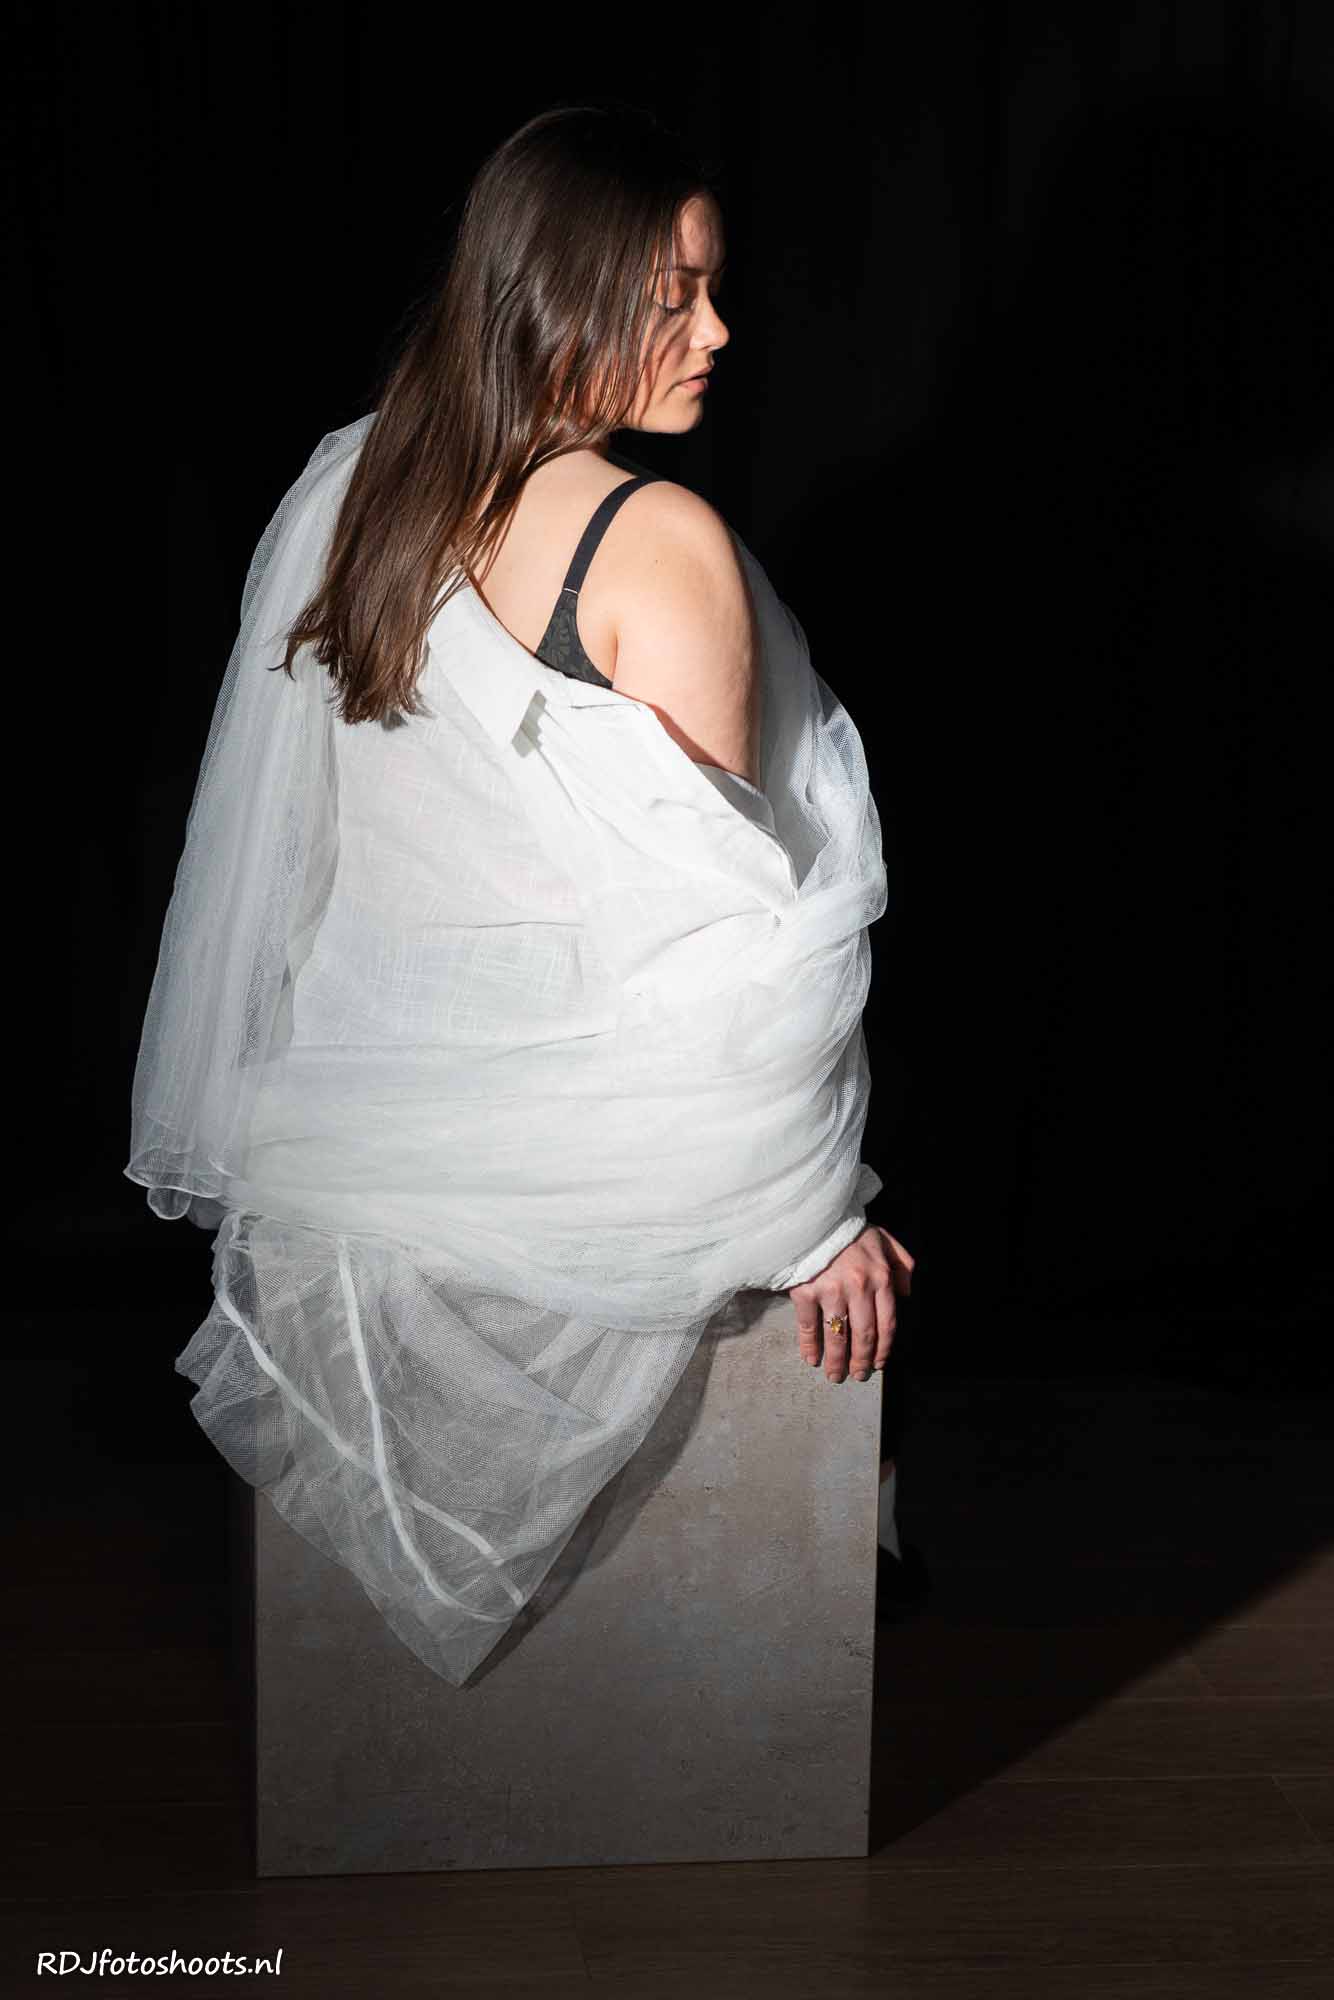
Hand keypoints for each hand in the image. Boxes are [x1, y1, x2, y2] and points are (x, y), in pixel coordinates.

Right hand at [790, 1225, 914, 1382]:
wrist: (813, 1215)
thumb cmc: (850, 1229)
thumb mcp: (885, 1240)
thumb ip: (902, 1265)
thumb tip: (907, 1294)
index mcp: (880, 1277)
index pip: (887, 1323)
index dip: (884, 1348)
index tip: (879, 1364)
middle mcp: (858, 1288)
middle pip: (864, 1335)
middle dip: (862, 1361)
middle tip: (859, 1376)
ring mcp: (830, 1291)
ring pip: (837, 1336)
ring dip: (837, 1361)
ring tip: (835, 1376)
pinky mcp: (805, 1291)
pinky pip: (808, 1326)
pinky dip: (810, 1346)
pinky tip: (811, 1359)